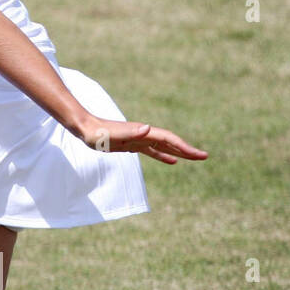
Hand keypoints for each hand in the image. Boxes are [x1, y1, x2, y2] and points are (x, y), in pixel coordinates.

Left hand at [77, 116, 207, 163]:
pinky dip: (164, 156)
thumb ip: (129, 131)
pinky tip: (172, 161)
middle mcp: (143, 134)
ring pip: (164, 147)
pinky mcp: (132, 144)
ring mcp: (139, 139)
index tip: (198, 155)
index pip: (168, 139)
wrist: (85, 128)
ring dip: (179, 152)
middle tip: (204, 157)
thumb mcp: (112, 134)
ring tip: (194, 158)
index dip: (183, 147)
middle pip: (170, 142)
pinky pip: (153, 151)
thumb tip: (148, 128)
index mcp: (142, 132)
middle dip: (187, 149)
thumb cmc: (97, 132)